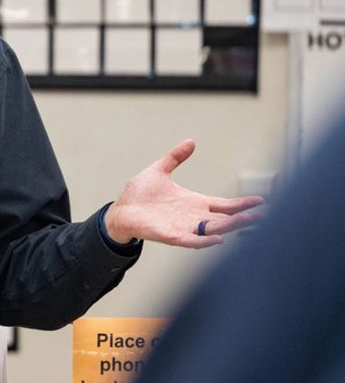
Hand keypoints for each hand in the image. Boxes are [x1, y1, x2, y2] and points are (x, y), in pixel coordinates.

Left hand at [105, 140, 264, 248]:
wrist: (120, 209)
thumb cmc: (139, 194)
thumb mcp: (159, 171)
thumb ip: (175, 158)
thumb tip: (190, 142)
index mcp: (194, 203)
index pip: (224, 205)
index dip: (241, 204)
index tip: (261, 201)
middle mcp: (192, 217)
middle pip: (224, 219)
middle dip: (242, 217)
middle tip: (262, 216)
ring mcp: (183, 227)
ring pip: (212, 229)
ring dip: (229, 227)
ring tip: (246, 222)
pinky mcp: (170, 235)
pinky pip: (190, 240)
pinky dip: (204, 240)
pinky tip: (217, 239)